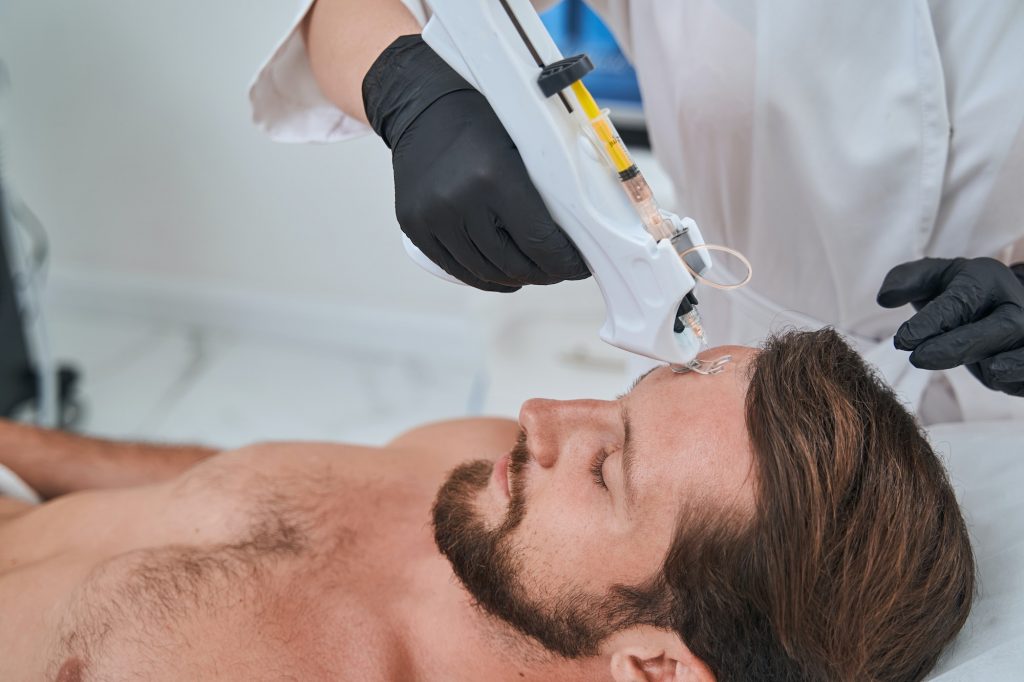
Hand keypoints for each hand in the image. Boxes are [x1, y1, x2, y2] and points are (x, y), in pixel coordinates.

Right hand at [362, 35, 589, 291]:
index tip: (582, 266)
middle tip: (561, 268)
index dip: (567, 263)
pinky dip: (486, 278)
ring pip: (487, 273)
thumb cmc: (483, 118)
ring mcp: (433, 217)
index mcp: (495, 177)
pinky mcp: (415, 227)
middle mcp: (460, 201)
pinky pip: (457, 269)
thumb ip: (550, 184)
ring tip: (534, 270)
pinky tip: (505, 275)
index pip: (541, 243)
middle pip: (514, 264)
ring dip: (517, 277)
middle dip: (545, 273)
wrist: (421, 103)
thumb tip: (584, 231)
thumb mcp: (524, 142)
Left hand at [877, 257, 1023, 396]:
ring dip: (1000, 367)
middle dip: (957, 347)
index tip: (903, 339)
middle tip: (918, 360)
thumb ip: (907, 280)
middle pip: (997, 328)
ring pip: (1023, 355)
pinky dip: (1016, 381)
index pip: (960, 302)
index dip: (931, 322)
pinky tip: (997, 379)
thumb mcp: (933, 278)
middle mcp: (1015, 305)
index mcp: (986, 280)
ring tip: (984, 369)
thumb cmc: (959, 295)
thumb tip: (884, 298)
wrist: (1002, 306)